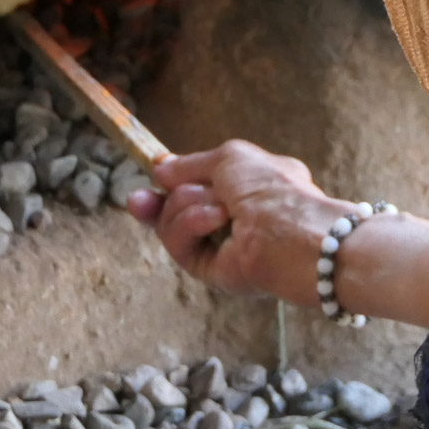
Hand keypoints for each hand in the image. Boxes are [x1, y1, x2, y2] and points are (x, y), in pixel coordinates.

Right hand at [126, 140, 355, 307]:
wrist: (290, 231)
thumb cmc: (270, 189)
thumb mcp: (229, 158)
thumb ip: (191, 165)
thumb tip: (160, 169)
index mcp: (245, 186)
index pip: (198, 184)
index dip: (170, 180)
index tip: (151, 173)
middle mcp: (232, 216)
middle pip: (176, 209)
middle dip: (156, 203)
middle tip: (138, 200)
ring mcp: (221, 244)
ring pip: (173, 225)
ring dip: (186, 207)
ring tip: (218, 207)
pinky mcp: (211, 270)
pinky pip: (180, 246)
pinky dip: (191, 228)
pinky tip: (215, 220)